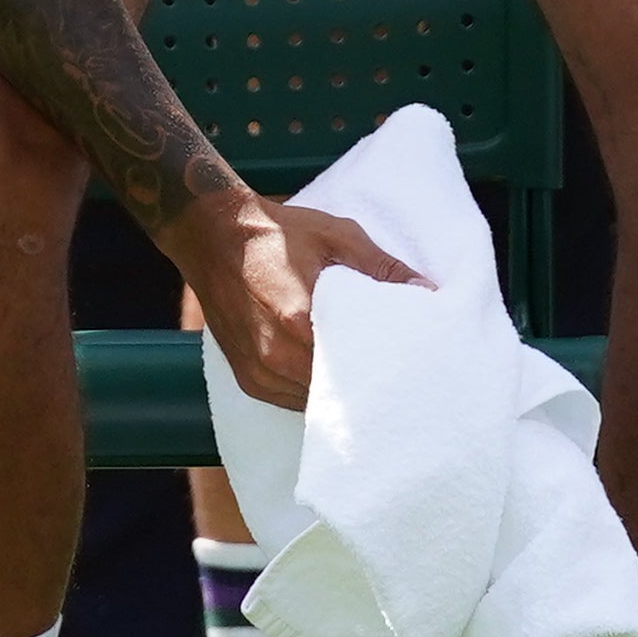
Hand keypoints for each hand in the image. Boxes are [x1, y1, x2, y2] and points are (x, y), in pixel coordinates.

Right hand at [164, 188, 419, 412]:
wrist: (211, 234)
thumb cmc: (276, 233)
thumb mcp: (336, 235)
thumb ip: (381, 266)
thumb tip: (426, 290)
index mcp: (299, 318)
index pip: (354, 366)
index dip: (382, 371)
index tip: (405, 368)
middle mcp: (276, 354)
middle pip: (334, 393)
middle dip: (362, 388)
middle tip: (392, 379)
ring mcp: (258, 370)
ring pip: (312, 404)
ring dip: (335, 396)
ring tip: (362, 381)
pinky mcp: (246, 378)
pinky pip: (289, 401)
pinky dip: (310, 393)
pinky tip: (328, 378)